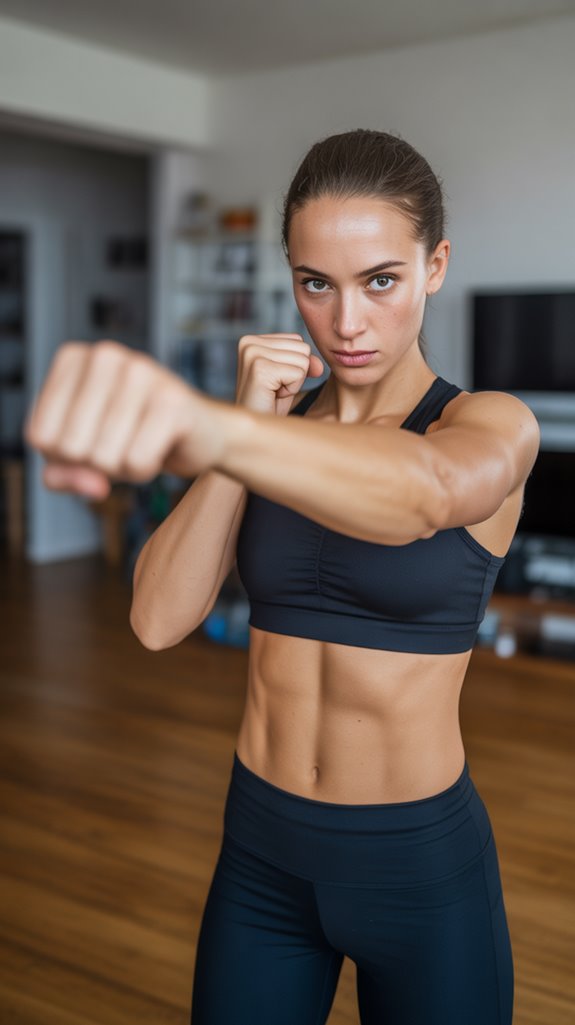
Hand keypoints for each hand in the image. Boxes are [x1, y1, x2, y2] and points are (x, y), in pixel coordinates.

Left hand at [23, 340, 222, 499]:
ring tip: (141, 443)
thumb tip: (92, 484)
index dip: (64, 458)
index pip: (39, 436)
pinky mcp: (173, 400)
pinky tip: (160, 447)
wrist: (198, 430)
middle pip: (69, 448)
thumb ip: (63, 474)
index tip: (93, 438)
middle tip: (121, 443)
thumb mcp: (80, 454)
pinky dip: (145, 470)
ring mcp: (141, 372)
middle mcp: (105, 355)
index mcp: (73, 358)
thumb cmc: (130, 436)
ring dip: (122, 469)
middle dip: (95, 464)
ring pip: (103, 457)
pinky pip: (137, 463)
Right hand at [235, 333, 324, 415]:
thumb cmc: (269, 406)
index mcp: (252, 339)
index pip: (298, 341)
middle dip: (295, 373)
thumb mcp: (289, 377)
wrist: (255, 432)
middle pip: (302, 348)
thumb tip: (318, 365)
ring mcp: (252, 354)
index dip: (294, 366)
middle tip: (273, 389)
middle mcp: (249, 342)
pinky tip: (272, 396)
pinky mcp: (259, 369)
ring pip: (303, 360)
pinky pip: (298, 373)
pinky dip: (291, 390)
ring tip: (272, 392)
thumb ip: (305, 361)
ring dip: (293, 383)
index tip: (274, 382)